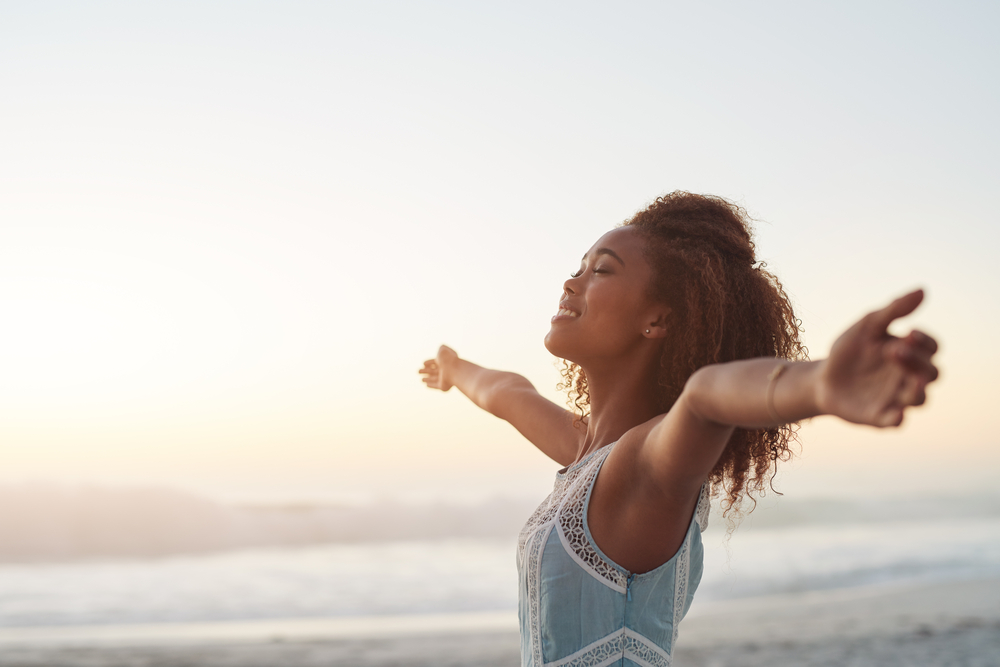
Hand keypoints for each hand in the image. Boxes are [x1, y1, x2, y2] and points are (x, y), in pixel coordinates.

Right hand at [419, 345, 458, 390]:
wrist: (454, 369)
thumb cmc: (448, 359)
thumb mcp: (443, 350)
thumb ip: (441, 348)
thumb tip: (441, 349)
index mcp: (445, 361)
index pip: (436, 362)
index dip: (429, 362)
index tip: (423, 363)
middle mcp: (445, 370)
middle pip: (434, 371)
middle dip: (426, 371)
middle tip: (418, 371)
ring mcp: (445, 378)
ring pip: (434, 379)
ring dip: (428, 379)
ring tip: (421, 380)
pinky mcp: (444, 386)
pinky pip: (436, 386)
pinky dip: (431, 385)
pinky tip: (426, 385)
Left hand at [817, 289, 938, 426]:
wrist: (821, 377)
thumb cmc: (849, 350)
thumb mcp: (867, 326)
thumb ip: (893, 310)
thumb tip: (922, 290)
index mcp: (910, 353)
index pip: (931, 348)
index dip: (925, 342)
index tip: (908, 333)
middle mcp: (909, 378)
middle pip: (930, 373)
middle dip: (917, 363)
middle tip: (894, 350)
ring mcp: (897, 398)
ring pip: (920, 399)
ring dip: (917, 391)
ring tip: (911, 383)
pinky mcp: (881, 416)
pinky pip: (896, 421)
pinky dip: (899, 419)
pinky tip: (897, 414)